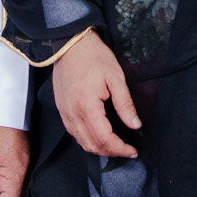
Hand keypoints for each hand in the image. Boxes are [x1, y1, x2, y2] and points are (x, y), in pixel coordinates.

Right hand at [51, 32, 141, 159]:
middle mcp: (72, 113)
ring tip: (114, 146)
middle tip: (126, 150)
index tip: (133, 150)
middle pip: (91, 145)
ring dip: (98, 148)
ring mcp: (65, 112)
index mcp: (87, 106)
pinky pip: (74, 132)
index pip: (104, 138)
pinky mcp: (61, 109)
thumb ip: (125, 104)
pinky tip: (98, 136)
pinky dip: (87, 140)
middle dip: (111, 152)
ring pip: (81, 142)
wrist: (71, 43)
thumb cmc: (93, 57)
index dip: (120, 148)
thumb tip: (135, 124)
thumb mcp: (116, 78)